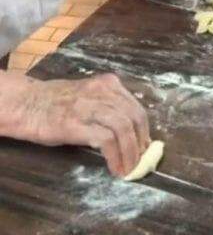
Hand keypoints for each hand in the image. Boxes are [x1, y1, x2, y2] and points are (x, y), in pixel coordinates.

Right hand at [14, 74, 149, 176]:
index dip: (144, 130)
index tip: (145, 146)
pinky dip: (116, 156)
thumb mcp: (90, 94)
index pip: (136, 107)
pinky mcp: (75, 124)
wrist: (27, 103)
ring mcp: (88, 106)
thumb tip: (132, 131)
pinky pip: (106, 140)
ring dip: (131, 152)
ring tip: (129, 168)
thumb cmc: (58, 102)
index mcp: (108, 84)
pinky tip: (115, 168)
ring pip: (123, 128)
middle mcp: (102, 91)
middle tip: (139, 160)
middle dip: (141, 142)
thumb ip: (110, 105)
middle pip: (134, 117)